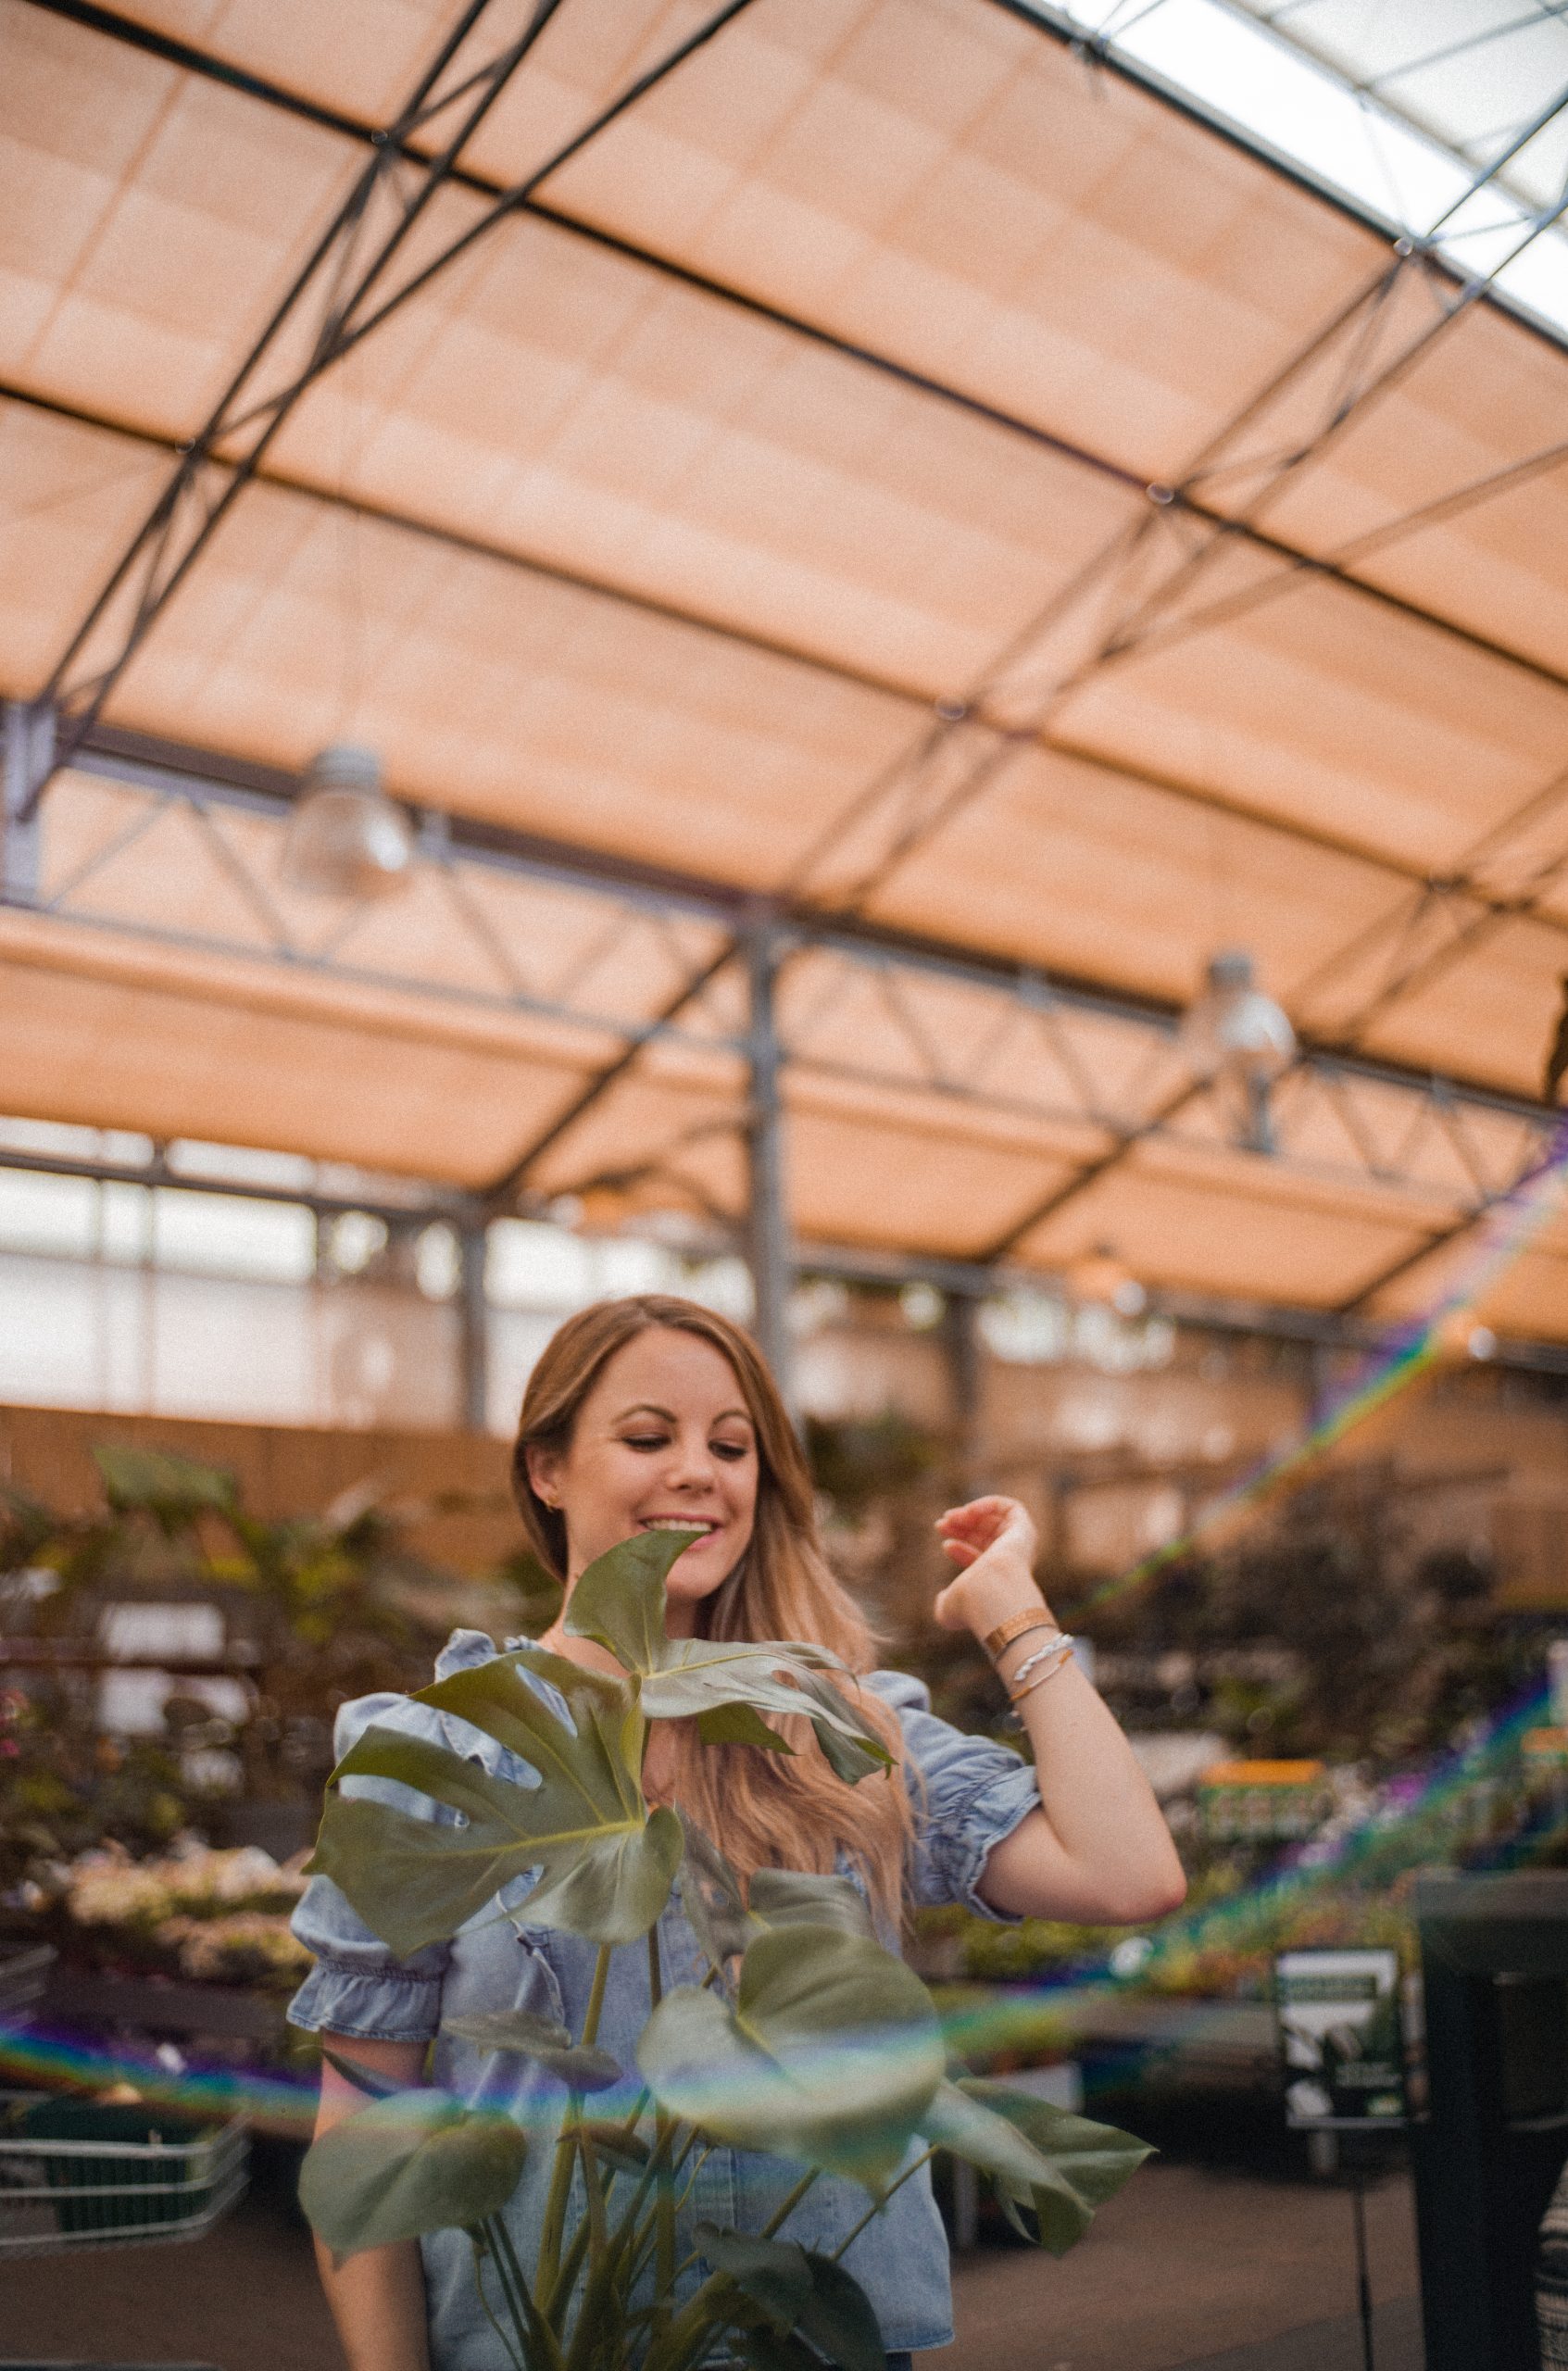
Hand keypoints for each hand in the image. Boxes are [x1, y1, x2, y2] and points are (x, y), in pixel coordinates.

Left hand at [932, 1495, 1047, 1637]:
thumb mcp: (949, 1608)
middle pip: (987, 1536)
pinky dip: (988, 1504)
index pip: (980, 1558)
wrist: (991, 1593)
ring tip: (951, 1517)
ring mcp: (1020, 1547)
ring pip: (996, 1521)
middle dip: (961, 1527)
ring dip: (970, 1514)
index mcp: (999, 1580)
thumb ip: (944, 1603)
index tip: (945, 1544)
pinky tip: (970, 1511)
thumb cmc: (970, 1603)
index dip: (960, 1547)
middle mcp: (1012, 1563)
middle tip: (940, 1524)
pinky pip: (1012, 1508)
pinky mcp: (1025, 1530)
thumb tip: (941, 1600)